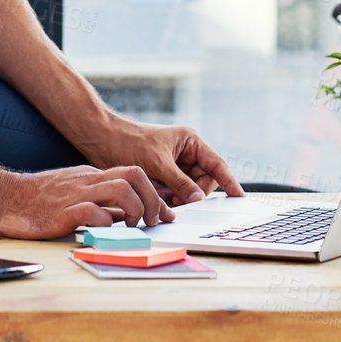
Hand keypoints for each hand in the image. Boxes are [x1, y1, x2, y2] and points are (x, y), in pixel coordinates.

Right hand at [0, 165, 174, 239]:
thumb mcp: (72, 196)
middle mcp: (88, 180)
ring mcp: (77, 193)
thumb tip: (124, 218)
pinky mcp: (64, 211)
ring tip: (133, 227)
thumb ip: (98, 204)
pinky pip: (96, 211)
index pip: (134, 175)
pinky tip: (103, 232)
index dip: (155, 195)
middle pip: (136, 175)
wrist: (0, 195)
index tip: (164, 214)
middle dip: (154, 199)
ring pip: (123, 188)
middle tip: (154, 221)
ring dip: (137, 209)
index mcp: (90, 176)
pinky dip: (107, 223)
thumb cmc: (34, 200)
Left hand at [76, 117, 244, 205]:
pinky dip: (166, 197)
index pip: (216, 164)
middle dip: (192, 193)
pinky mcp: (162, 175)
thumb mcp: (158, 163)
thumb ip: (180, 183)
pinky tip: (155, 194)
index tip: (239, 196)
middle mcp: (185, 153)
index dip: (229, 181)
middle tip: (177, 200)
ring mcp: (174, 165)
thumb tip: (199, 199)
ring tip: (160, 193)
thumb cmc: (129, 142)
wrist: (101, 140)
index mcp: (190, 142)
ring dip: (177, 197)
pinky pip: (173, 192)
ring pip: (187, 190)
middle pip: (202, 181)